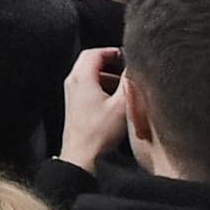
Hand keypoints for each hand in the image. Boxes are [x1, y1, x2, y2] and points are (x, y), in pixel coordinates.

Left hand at [57, 42, 132, 168]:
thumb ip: (130, 84)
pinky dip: (103, 88)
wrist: (82, 158)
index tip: (127, 56)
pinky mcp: (76, 107)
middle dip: (111, 63)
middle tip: (128, 68)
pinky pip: (89, 89)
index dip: (112, 51)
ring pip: (90, 76)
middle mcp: (73, 83)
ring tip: (125, 86)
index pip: (95, 52)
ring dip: (108, 76)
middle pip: (91, 62)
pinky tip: (117, 102)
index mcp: (81, 78)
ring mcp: (73, 96)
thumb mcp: (122, 106)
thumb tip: (137, 69)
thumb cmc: (98, 134)